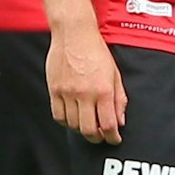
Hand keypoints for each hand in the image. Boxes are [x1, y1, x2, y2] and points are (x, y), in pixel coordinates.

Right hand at [47, 27, 125, 143]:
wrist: (74, 34)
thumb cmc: (96, 51)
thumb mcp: (114, 74)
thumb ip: (119, 99)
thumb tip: (120, 121)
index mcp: (103, 90)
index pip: (108, 124)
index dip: (112, 137)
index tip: (115, 140)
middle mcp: (84, 94)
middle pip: (89, 130)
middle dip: (97, 138)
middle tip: (101, 137)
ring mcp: (67, 93)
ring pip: (73, 125)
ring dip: (81, 130)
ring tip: (88, 125)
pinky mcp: (54, 90)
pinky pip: (58, 116)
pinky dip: (66, 122)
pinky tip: (73, 118)